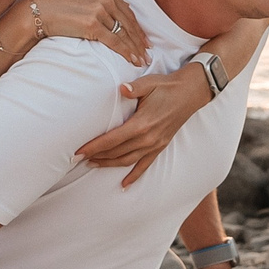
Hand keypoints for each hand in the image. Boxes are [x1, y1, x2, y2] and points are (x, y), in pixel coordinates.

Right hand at [21, 0, 148, 66]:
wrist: (40, 11)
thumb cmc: (59, 4)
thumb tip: (121, 5)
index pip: (128, 12)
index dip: (138, 28)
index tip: (145, 40)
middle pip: (129, 24)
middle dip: (140, 41)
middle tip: (148, 54)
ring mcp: (100, 12)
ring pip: (124, 34)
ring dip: (135, 49)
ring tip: (142, 61)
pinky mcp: (93, 25)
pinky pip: (115, 41)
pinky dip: (126, 52)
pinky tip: (132, 60)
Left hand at [77, 62, 210, 185]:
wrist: (191, 93)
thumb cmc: (166, 86)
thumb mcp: (149, 83)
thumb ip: (134, 88)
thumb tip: (121, 88)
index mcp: (142, 124)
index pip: (111, 140)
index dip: (94, 147)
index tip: (78, 152)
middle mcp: (147, 138)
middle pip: (116, 152)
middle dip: (96, 156)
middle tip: (77, 159)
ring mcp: (154, 145)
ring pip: (126, 160)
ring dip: (108, 164)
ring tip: (92, 164)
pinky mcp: (160, 147)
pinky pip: (144, 165)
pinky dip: (134, 176)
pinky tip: (124, 185)